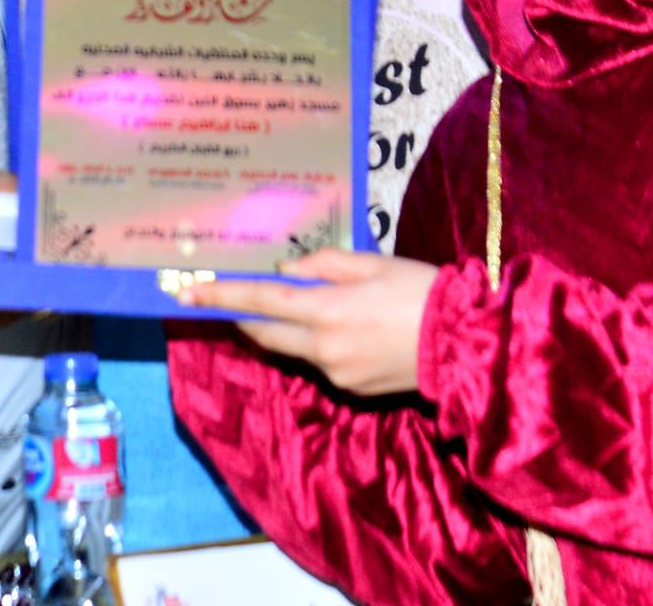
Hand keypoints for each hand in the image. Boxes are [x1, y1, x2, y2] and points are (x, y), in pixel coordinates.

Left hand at [177, 248, 437, 395]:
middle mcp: (323, 347)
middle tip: (222, 300)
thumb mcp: (372, 262)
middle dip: (242, 317)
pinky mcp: (351, 389)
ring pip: (293, 349)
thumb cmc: (419, 290)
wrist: (463, 343)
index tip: (190, 293)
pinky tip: (347, 329)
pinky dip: (318, 344)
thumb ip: (323, 265)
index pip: (260, 301)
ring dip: (286, 329)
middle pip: (265, 333)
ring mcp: (336, 373)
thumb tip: (287, 271)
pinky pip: (321, 363)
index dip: (222, 296)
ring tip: (304, 305)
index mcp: (326, 309)